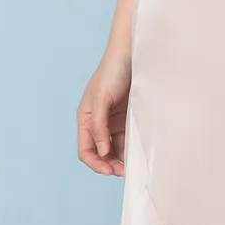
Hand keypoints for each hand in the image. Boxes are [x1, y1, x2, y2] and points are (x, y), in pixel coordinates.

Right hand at [77, 43, 131, 176]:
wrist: (132, 53)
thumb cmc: (112, 71)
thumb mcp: (101, 98)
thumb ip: (98, 126)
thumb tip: (102, 152)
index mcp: (86, 118)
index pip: (86, 150)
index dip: (95, 163)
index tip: (109, 170)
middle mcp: (98, 122)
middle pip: (101, 153)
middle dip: (110, 164)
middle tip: (124, 171)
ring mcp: (114, 121)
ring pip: (115, 148)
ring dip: (122, 159)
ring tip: (133, 165)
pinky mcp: (128, 117)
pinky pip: (128, 138)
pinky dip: (131, 147)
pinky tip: (139, 151)